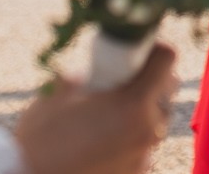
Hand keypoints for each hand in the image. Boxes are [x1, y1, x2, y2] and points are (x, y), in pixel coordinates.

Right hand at [16, 43, 178, 173]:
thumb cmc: (41, 136)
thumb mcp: (59, 91)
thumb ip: (88, 73)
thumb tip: (95, 69)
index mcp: (133, 103)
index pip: (167, 59)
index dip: (154, 48)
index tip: (141, 50)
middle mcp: (147, 130)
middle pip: (167, 91)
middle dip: (151, 80)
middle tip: (126, 79)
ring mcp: (144, 155)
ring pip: (156, 120)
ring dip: (142, 111)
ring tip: (111, 112)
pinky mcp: (136, 173)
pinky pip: (142, 146)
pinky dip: (130, 137)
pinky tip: (105, 138)